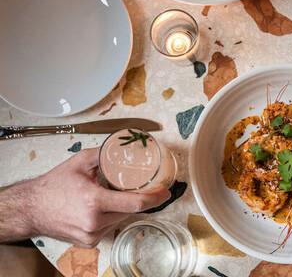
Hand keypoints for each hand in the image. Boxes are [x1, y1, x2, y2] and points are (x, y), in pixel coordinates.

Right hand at [1, 148, 169, 247]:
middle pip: (129, 211)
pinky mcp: (88, 242)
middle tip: (145, 187)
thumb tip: (124, 145)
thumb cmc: (53, 186)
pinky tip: (103, 205)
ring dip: (123, 207)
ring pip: (120, 219)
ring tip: (114, 193)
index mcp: (94, 201)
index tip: (165, 192)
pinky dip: (111, 215)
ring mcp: (91, 235)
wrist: (32, 208)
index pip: (135, 203)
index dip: (155, 198)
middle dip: (139, 199)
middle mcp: (94, 222)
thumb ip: (104, 152)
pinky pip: (110, 226)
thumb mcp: (81, 161)